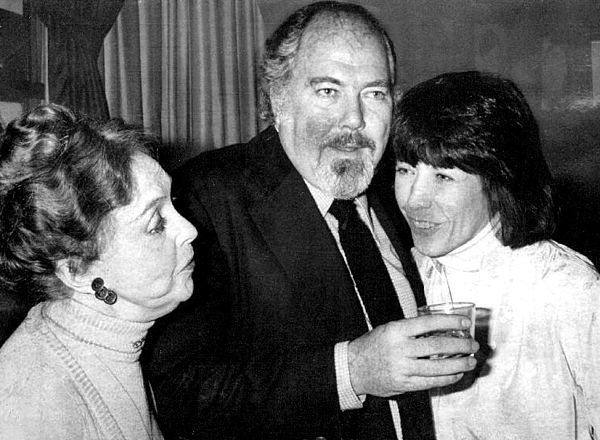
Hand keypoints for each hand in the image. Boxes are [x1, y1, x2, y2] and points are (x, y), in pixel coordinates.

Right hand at [347, 314, 478, 396]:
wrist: (353, 368)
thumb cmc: (373, 345)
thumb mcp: (389, 329)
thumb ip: (411, 329)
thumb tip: (441, 328)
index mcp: (396, 330)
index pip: (428, 323)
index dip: (449, 322)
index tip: (465, 323)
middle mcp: (400, 349)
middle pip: (437, 346)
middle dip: (460, 346)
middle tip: (473, 344)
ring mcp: (402, 368)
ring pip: (437, 367)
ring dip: (458, 364)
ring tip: (470, 361)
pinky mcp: (404, 384)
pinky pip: (431, 382)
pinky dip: (447, 378)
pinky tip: (456, 374)